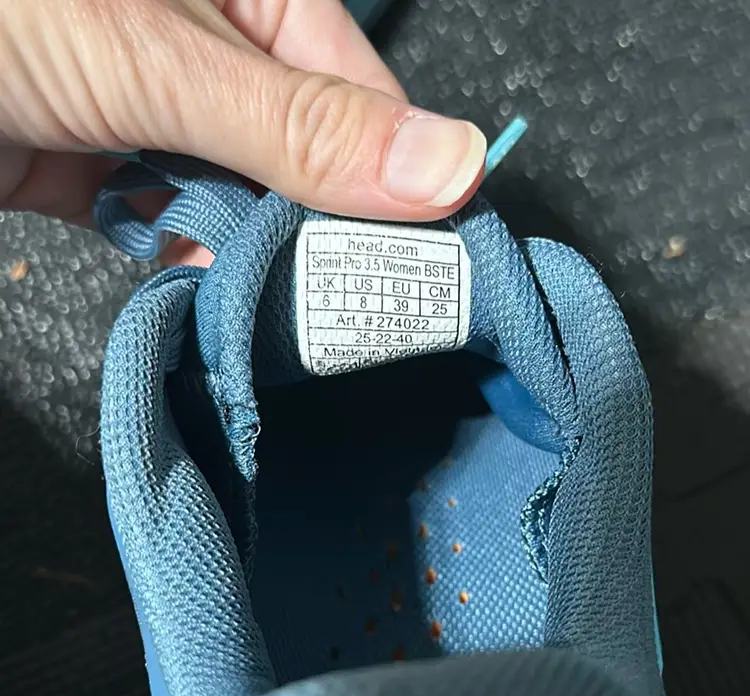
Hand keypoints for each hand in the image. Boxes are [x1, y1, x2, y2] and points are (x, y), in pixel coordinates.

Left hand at [0, 0, 486, 264]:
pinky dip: (188, 260)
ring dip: (251, 253)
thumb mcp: (153, 59)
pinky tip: (198, 289)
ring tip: (273, 306)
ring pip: (244, 198)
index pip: (359, 93)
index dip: (398, 176)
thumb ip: (298, 126)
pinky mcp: (106, 164)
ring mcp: (158, 111)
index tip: (429, 259)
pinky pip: (176, 222)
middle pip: (304, 154)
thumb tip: (450, 165)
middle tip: (347, 302)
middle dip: (319, 228)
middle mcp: (210, 48)